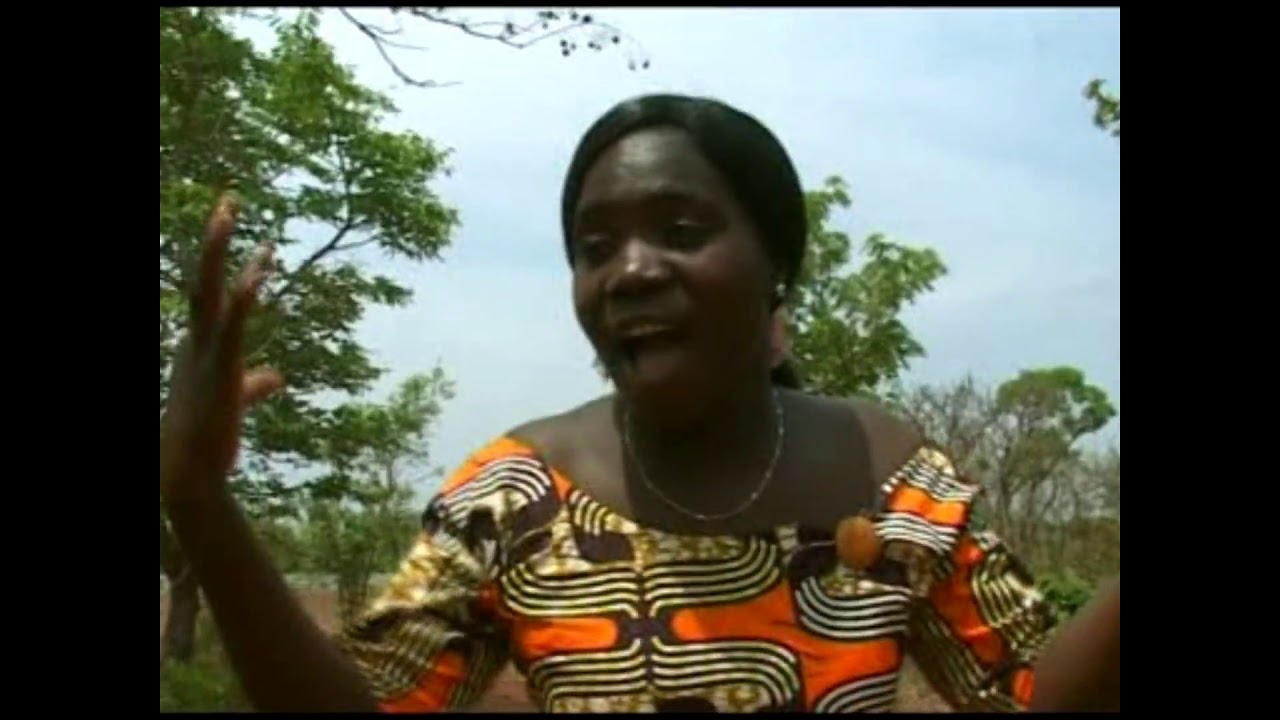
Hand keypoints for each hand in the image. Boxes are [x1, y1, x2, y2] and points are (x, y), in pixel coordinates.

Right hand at [160, 195, 282, 505]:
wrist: (187, 474)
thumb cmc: (207, 440)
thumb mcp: (234, 401)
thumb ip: (254, 385)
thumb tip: (276, 375)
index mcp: (195, 346)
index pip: (211, 295)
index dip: (224, 263)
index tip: (239, 231)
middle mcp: (193, 341)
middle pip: (203, 278)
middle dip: (215, 238)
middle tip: (229, 199)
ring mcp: (204, 352)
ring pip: (209, 290)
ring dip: (219, 249)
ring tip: (231, 210)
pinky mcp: (221, 367)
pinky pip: (232, 322)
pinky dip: (244, 294)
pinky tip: (260, 269)